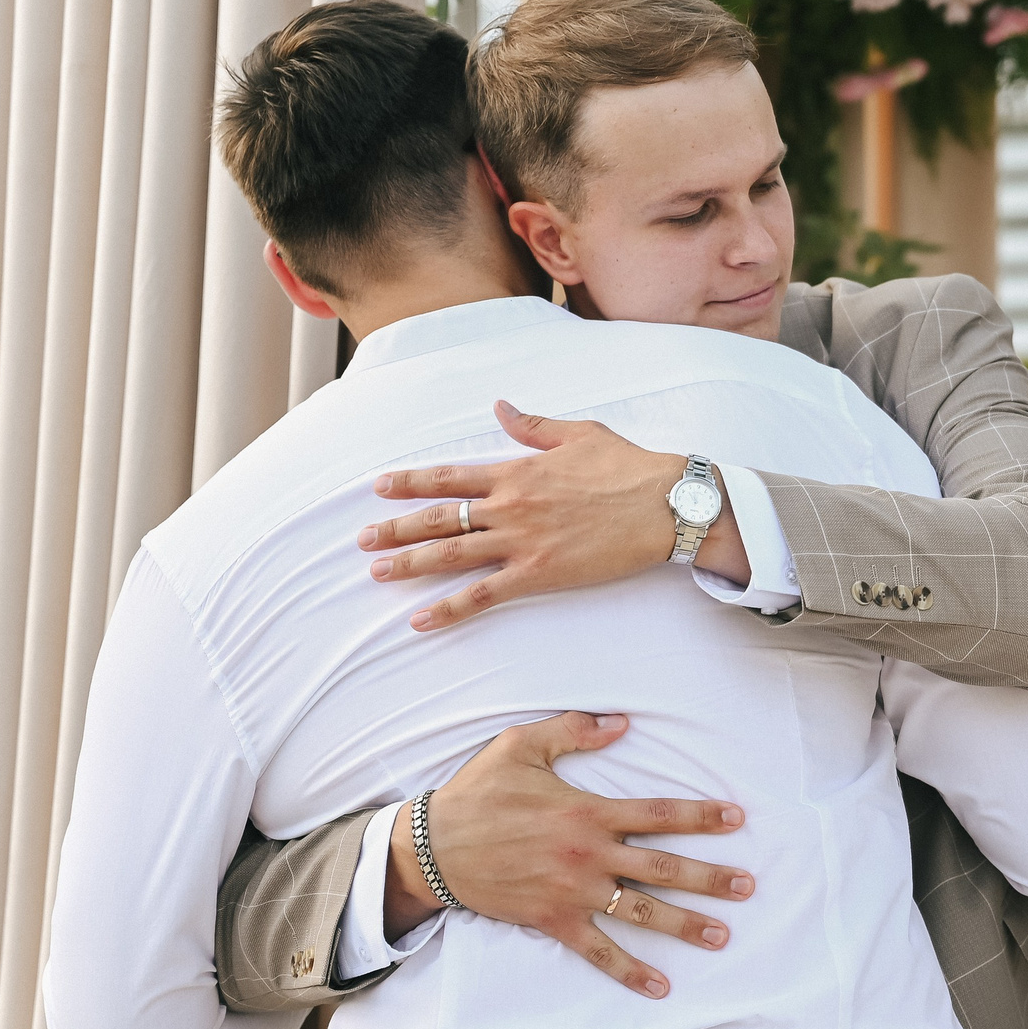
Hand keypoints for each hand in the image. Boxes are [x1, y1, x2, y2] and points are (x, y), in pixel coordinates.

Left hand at [358, 401, 750, 630]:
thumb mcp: (579, 433)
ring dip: (408, 564)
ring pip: (450, 555)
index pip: (449, 476)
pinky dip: (449, 609)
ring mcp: (522, 541)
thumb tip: (501, 408)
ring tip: (375, 572)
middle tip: (362, 539)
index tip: (379, 488)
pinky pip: (483, 594)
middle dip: (395, 528)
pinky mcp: (540, 574)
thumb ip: (533, 425)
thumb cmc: (629, 467)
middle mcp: (510, 506)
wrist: (665, 504)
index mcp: (517, 470)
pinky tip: (420, 620)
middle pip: (439, 518)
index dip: (410, 483)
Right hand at [387, 711, 754, 997]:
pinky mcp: (554, 920)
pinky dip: (630, 970)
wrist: (432, 847)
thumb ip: (574, 731)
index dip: (701, 816)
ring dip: (685, 924)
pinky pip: (599, 950)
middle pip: (662, 867)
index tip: (737, 819)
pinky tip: (660, 986)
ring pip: (640, 911)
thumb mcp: (522, 745)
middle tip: (748, 887)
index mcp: (588, 810)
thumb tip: (622, 723)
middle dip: (710, 877)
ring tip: (722, 935)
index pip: (659, 813)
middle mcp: (589, 854)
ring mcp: (573, 891)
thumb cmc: (479, 793)